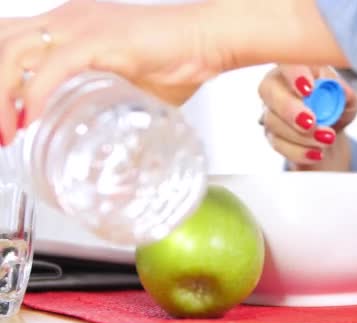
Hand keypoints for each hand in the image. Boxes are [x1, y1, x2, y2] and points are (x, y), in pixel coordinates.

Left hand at [0, 0, 227, 143]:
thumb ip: (108, 106)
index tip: (4, 117)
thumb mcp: (128, 88)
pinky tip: (28, 118)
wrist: (207, 41)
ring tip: (7, 133)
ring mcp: (79, 26)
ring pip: (13, 53)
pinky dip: (33, 94)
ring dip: (1, 97)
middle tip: (1, 133)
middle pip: (1, 45)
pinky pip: (53, 65)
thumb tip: (103, 141)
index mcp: (69, 27)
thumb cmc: (177, 61)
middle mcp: (66, 20)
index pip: (9, 42)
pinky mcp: (99, 39)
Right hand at [258, 65, 356, 170]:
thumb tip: (342, 91)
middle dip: (290, 109)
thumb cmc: (336, 108)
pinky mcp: (272, 136)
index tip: (309, 90)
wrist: (330, 135)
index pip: (287, 62)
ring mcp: (270, 112)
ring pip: (273, 122)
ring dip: (301, 135)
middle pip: (269, 91)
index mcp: (295, 68)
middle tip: (311, 122)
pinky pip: (278, 144)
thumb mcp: (348, 100)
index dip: (294, 74)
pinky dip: (299, 151)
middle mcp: (276, 86)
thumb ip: (346, 94)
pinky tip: (317, 153)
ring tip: (327, 139)